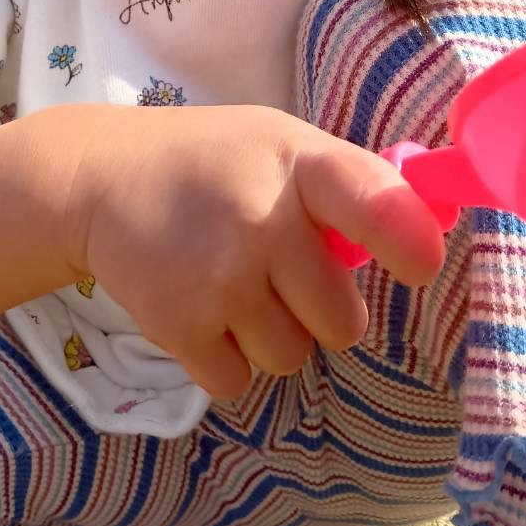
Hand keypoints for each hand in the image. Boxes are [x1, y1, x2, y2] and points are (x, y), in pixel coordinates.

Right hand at [59, 105, 445, 398]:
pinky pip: (239, 382)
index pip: (374, 201)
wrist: (99, 178)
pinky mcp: (178, 324)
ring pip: (292, 357)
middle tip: (272, 270)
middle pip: (343, 321)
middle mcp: (262, 219)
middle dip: (315, 308)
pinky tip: (197, 307)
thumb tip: (427, 238)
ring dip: (267, 335)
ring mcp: (220, 276)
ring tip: (226, 282)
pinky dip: (223, 359)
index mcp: (298, 162)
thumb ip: (347, 187)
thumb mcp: (279, 144)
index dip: (408, 240)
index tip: (419, 265)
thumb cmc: (210, 161)